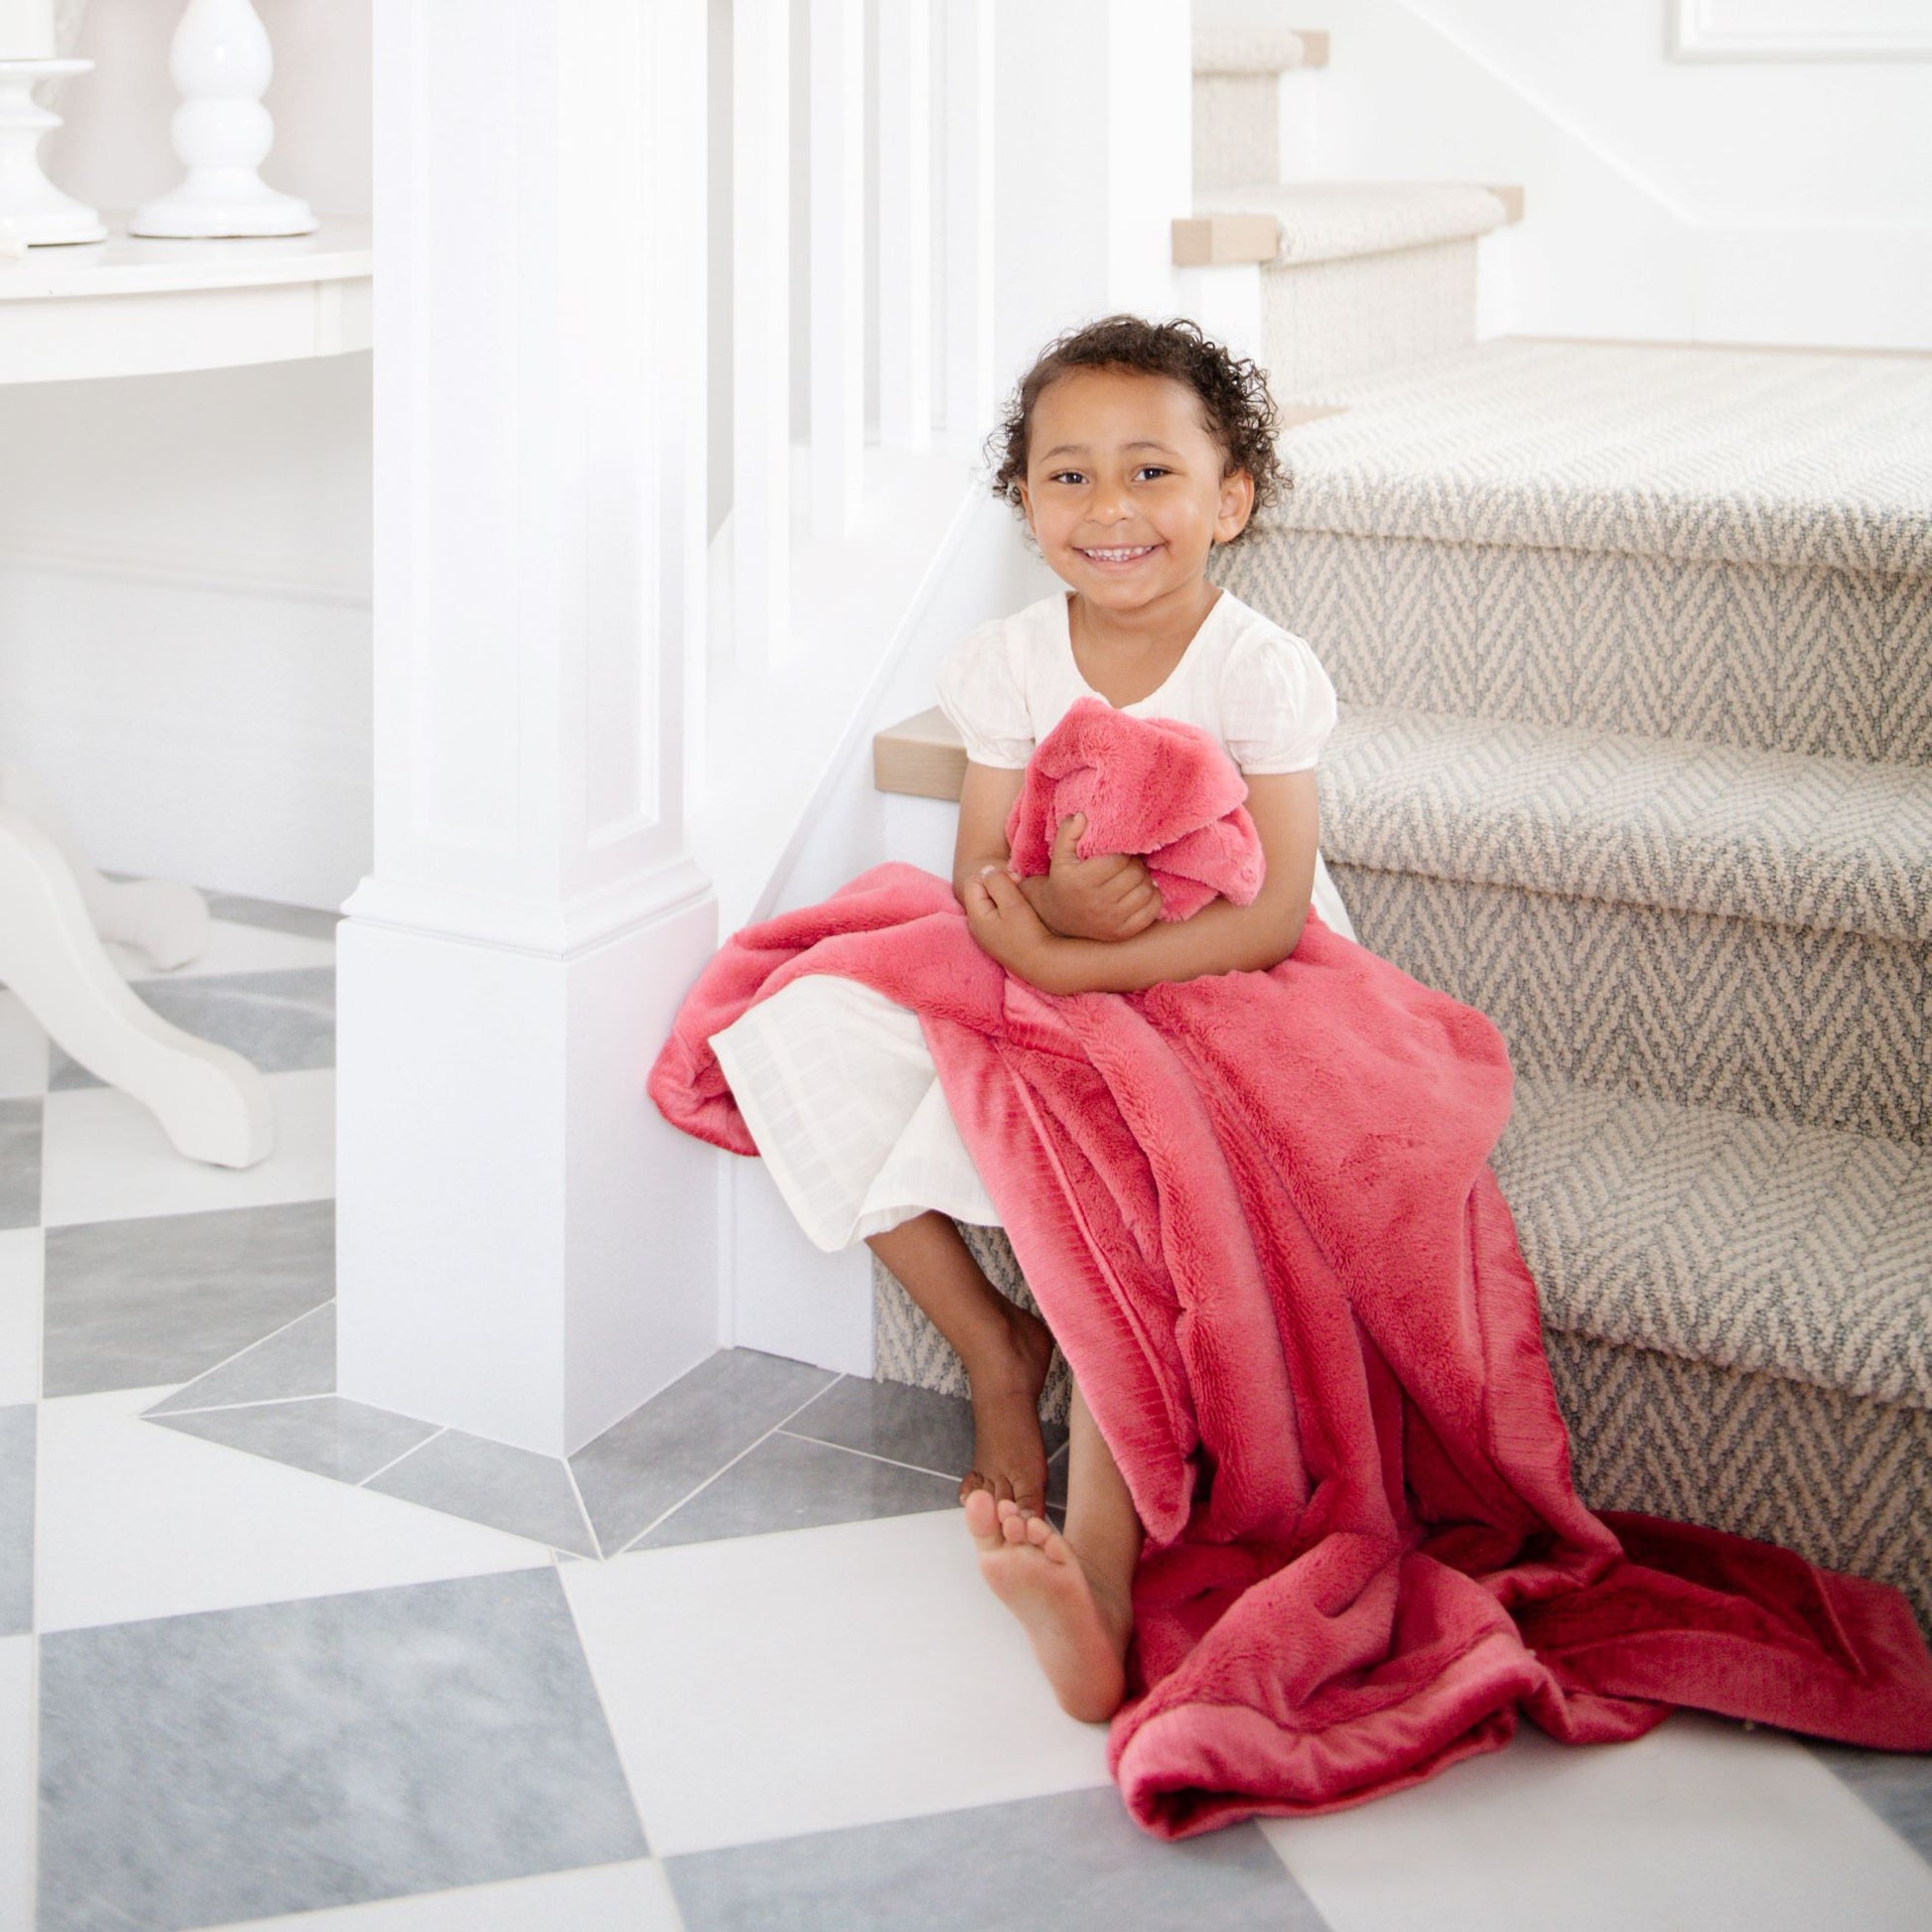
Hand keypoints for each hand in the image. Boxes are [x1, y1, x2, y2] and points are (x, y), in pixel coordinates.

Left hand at [964, 864, 1064, 989]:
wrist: (1044, 964)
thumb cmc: (1028, 934)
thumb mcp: (1012, 903)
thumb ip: (997, 882)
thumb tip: (987, 870)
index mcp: (975, 916)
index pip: (974, 881)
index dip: (994, 875)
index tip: (1014, 880)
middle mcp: (976, 926)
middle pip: (981, 892)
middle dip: (1000, 885)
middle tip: (1020, 889)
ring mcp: (987, 934)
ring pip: (991, 903)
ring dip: (1006, 897)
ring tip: (1023, 902)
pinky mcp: (998, 939)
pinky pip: (998, 915)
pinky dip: (1008, 909)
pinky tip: (1023, 914)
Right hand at [1027, 814, 1160, 942]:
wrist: (1059, 918)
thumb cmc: (1064, 881)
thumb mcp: (1060, 856)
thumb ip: (1068, 833)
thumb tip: (1083, 816)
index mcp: (1083, 881)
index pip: (1119, 861)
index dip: (1124, 852)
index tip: (1121, 852)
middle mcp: (1098, 903)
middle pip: (1135, 874)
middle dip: (1136, 864)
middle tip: (1130, 862)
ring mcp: (1112, 920)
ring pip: (1145, 890)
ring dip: (1145, 879)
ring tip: (1135, 876)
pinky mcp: (1123, 932)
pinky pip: (1152, 909)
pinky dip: (1153, 896)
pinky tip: (1142, 891)